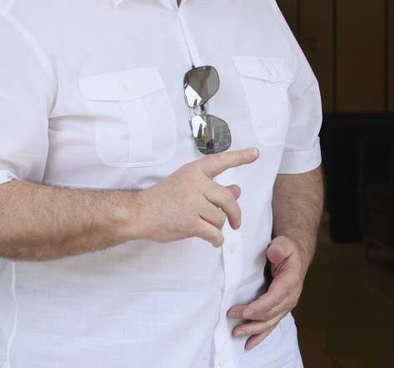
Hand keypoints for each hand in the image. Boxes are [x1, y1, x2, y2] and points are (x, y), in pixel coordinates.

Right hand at [133, 148, 257, 245]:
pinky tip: (213, 241)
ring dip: (217, 226)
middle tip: (236, 222)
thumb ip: (212, 188)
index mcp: (193, 171)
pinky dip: (216, 240)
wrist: (138, 213)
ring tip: (206, 227)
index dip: (240, 157)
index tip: (255, 153)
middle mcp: (195, 184)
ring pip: (220, 218)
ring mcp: (192, 203)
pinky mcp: (190, 222)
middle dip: (235, 214)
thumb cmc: (162, 200)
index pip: (221, 161)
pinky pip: (214, 233)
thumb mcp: (186, 186)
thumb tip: (237, 190)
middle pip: (228, 199)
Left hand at [228, 235, 309, 350]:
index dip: (260, 306)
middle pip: (270, 313)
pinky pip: (271, 325)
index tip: (245, 311)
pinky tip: (249, 344)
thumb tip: (272, 253)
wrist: (295, 256)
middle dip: (251, 318)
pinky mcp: (280, 309)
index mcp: (291, 281)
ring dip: (253, 330)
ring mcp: (286, 305)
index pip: (275, 298)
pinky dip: (260, 335)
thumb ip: (279, 248)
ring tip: (236, 333)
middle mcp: (290, 296)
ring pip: (270, 322)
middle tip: (230, 315)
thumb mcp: (284, 243)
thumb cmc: (287, 249)